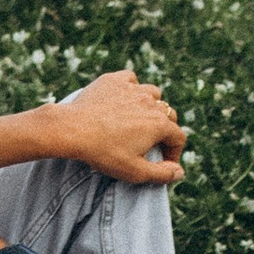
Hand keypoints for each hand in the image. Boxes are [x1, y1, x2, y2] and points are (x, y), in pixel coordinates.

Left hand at [43, 69, 184, 184]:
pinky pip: (131, 79)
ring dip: (152, 106)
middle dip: (165, 130)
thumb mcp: (135, 172)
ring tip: (140, 119)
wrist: (73, 129)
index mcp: (159, 124)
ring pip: (153, 93)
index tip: (163, 161)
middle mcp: (150, 102)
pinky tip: (124, 99)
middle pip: (168, 114)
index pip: (178, 137)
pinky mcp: (114, 80)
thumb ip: (162, 174)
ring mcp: (132, 88)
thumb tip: (180, 172)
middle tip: (151, 142)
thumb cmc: (104, 152)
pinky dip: (132, 88)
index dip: (174, 152)